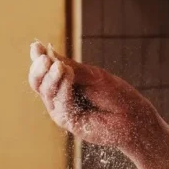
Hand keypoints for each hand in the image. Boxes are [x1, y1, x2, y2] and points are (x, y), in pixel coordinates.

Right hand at [27, 41, 156, 151]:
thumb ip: (69, 67)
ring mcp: (62, 109)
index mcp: (66, 82)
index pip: (46, 70)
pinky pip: (58, 103)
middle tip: (46, 59)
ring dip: (52, 77)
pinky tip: (68, 77)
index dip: (39, 58)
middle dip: (39, 69)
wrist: (132, 117)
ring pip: (45, 91)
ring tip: (61, 67)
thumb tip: (46, 51)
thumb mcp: (92, 75)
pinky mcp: (67, 121)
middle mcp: (60, 96)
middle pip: (38, 82)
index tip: (36, 46)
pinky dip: (63, 89)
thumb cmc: (116, 94)